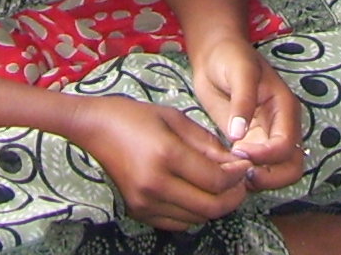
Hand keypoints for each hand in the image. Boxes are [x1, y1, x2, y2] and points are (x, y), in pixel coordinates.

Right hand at [69, 95, 247, 230]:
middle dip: (233, 197)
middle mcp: (156, 185)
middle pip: (210, 206)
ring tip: (221, 188)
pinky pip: (178, 223)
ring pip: (196, 218)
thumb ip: (206, 142)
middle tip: (240, 183)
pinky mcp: (139, 212)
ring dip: (215, 206)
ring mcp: (145, 203)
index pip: (215, 180)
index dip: (237, 176)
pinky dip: (195, 214)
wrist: (95, 128)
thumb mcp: (175, 118)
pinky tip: (198, 195)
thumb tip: (234, 162)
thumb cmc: (135, 116)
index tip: (245, 166)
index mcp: (166, 155)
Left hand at [187, 36, 305, 191]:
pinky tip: (228, 169)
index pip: (286, 145)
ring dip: (261, 180)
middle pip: (292, 167)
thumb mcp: (240, 71)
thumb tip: (238, 135)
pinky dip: (247, 175)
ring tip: (234, 173)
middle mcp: (281, 126)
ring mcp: (267, 137)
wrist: (214, 55)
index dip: (265, 156)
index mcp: (284, 108)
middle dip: (270, 177)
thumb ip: (242, 101)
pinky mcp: (252, 143)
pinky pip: (258, 168)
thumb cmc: (230, 56)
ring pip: (279, 173)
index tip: (238, 150)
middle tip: (241, 174)